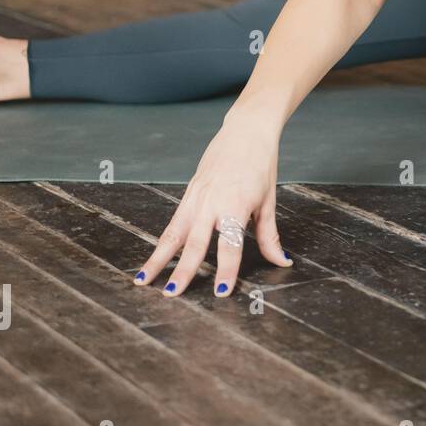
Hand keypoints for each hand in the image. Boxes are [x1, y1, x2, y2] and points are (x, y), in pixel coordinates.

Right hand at [134, 110, 291, 297]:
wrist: (246, 131)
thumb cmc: (262, 165)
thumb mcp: (269, 202)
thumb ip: (269, 236)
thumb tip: (282, 261)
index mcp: (235, 205)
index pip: (230, 245)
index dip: (226, 270)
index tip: (220, 292)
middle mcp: (211, 203)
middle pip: (194, 243)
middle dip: (182, 271)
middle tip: (171, 295)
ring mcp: (196, 197)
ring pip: (173, 234)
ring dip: (158, 259)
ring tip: (144, 281)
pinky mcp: (188, 193)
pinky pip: (173, 222)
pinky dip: (162, 242)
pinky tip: (153, 258)